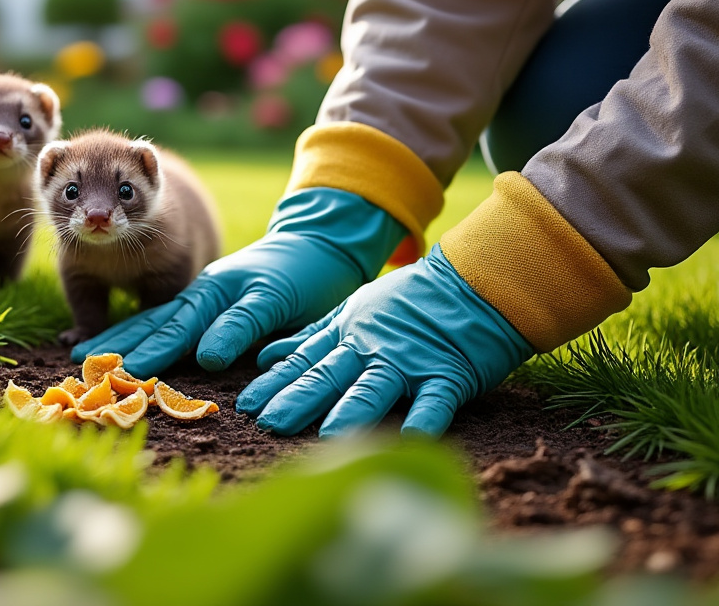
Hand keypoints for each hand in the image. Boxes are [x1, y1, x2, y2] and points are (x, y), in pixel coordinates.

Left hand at [71, 188, 405, 378]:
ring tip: (132, 369)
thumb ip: (212, 334)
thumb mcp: (240, 314)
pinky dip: (230, 334)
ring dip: (163, 345)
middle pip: (160, 322)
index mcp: (199, 300)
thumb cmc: (282, 285)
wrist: (324, 244)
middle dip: (124, 345)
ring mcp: (238, 290)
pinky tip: (212, 356)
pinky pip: (249, 316)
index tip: (82, 358)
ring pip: (194, 318)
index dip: (117, 341)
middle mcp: (210, 292)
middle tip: (87, 367)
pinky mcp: (273, 293)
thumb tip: (181, 365)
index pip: (150, 324)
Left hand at [235, 245, 534, 437]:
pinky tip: (413, 438)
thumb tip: (267, 357)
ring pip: (375, 386)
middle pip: (329, 375)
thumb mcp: (353, 310)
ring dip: (351, 410)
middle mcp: (371, 348)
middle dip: (297, 399)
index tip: (245, 406)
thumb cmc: (411, 300)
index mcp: (347, 334)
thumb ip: (312, 337)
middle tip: (267, 424)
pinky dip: (425, 418)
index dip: (274, 383)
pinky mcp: (449, 373)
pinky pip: (436, 399)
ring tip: (327, 436)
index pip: (303, 361)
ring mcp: (409, 360)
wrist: (473, 279)